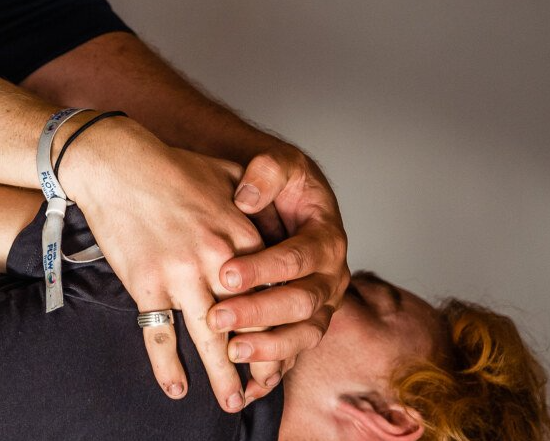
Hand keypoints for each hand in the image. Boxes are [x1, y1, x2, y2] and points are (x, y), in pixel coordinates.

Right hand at [65, 124, 263, 412]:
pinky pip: (159, 334)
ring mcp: (181, 275)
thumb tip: (274, 211)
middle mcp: (217, 260)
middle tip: (264, 388)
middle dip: (260, 361)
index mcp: (240, 235)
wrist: (116, 161)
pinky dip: (167, 366)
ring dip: (223, 375)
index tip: (284, 345)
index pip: (271, 292)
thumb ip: (257, 195)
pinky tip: (176, 387)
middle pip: (248, 323)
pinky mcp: (147, 283)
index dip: (281, 324)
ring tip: (233, 401)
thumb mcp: (226, 172)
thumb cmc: (169, 163)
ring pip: (209, 338)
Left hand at [207, 145, 348, 401]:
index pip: (299, 258)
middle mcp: (331, 278)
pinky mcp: (306, 324)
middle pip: (302, 303)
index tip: (226, 274)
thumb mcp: (280, 165)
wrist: (292, 200)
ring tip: (231, 353)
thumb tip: (246, 198)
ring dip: (268, 348)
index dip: (264, 268)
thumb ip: (266, 173)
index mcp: (327, 239)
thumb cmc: (283, 184)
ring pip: (303, 335)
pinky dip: (273, 369)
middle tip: (218, 317)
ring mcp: (321, 305)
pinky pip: (295, 352)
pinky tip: (248, 385)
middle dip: (260, 313)